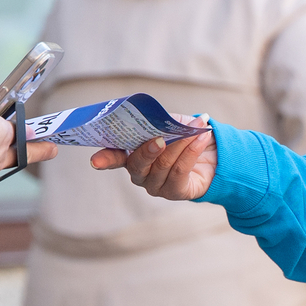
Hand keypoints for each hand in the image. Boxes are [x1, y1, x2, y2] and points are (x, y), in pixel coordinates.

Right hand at [93, 124, 216, 200]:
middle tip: (160, 139)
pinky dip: (191, 152)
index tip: (95, 161)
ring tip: (194, 129)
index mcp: (131, 155)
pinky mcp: (175, 192)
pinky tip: (200, 138)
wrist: (211, 152)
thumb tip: (152, 114)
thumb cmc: (183, 136)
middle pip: (138, 165)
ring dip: (180, 144)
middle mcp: (140, 174)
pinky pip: (180, 171)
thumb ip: (156, 122)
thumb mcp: (168, 124)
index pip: (114, 158)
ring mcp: (156, 185)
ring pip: (163, 165)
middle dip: (148, 151)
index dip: (104, 159)